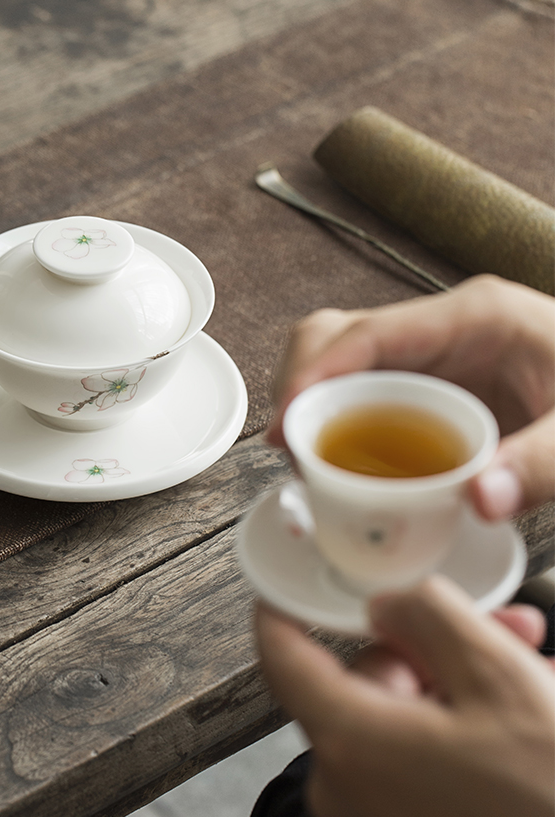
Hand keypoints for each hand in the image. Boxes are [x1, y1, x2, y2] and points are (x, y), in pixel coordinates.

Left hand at [255, 577, 554, 816]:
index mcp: (350, 746)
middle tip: (497, 631)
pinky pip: (420, 755)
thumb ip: (430, 617)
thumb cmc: (549, 811)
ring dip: (463, 683)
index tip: (299, 579)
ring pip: (403, 714)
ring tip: (532, 674)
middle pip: (365, 679)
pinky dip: (464, 727)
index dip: (290, 605)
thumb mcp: (498, 679)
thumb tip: (390, 602)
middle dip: (434, 646)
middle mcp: (349, 791)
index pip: (281, 655)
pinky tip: (521, 718)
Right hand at [266, 275, 554, 519]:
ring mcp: (432, 350)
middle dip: (300, 388)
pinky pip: (364, 390)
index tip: (288, 421)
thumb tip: (477, 499)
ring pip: (341, 360)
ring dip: (313, 407)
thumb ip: (538, 465)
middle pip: (337, 336)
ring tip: (306, 463)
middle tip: (291, 451)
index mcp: (475, 317)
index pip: (370, 331)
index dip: (316, 373)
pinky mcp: (430, 379)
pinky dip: (339, 422)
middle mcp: (442, 325)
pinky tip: (339, 464)